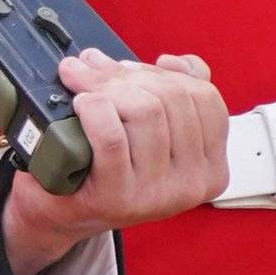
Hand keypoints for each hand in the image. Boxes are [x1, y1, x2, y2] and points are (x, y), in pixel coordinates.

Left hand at [5, 51, 228, 270]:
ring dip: (103, 84)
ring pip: (145, 111)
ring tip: (78, 80)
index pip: (205, 98)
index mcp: (211, 168)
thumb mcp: (157, 137)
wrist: (64, 212)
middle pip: (171, 98)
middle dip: (125, 72)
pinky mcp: (117, 197)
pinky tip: (80, 104)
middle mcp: (191, 186)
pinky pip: (112, 136)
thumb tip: (174, 62)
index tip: (130, 66)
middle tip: (89, 65)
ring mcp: (156, 195)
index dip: (165, 72)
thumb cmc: (109, 167)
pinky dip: (94, 109)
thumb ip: (179, 98)